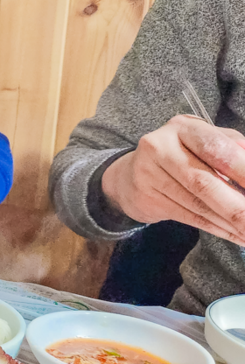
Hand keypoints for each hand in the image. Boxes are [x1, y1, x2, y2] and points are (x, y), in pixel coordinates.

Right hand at [100, 114, 244, 244]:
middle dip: (238, 206)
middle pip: (203, 181)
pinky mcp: (145, 198)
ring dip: (229, 221)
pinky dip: (215, 228)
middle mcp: (160, 147)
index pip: (216, 148)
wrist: (130, 176)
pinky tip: (233, 234)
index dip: (243, 169)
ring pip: (196, 203)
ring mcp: (148, 173)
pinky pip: (187, 216)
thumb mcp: (205, 143)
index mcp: (183, 128)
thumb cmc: (180, 156)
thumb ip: (233, 149)